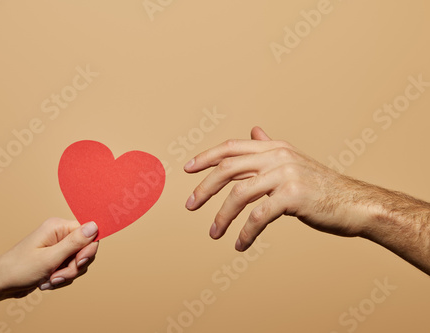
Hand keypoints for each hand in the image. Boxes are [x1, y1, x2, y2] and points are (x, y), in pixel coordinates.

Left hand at [0, 217, 98, 297]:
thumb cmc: (18, 269)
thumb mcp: (50, 258)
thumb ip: (75, 243)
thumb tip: (95, 225)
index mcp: (58, 227)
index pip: (88, 234)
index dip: (87, 251)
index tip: (78, 264)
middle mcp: (59, 234)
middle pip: (85, 250)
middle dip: (74, 267)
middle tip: (57, 276)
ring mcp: (57, 247)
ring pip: (78, 262)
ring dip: (66, 275)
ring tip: (49, 280)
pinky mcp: (55, 259)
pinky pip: (70, 269)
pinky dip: (61, 278)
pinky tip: (47, 282)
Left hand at [184, 126, 376, 251]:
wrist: (356, 204)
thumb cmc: (322, 187)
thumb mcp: (294, 162)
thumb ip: (269, 149)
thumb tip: (253, 132)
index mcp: (275, 147)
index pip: (232, 147)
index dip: (206, 157)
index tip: (187, 168)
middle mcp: (278, 156)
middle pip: (228, 168)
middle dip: (204, 188)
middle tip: (190, 205)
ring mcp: (286, 174)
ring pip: (239, 195)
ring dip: (222, 217)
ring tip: (214, 233)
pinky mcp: (292, 196)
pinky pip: (258, 216)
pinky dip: (245, 232)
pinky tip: (240, 244)